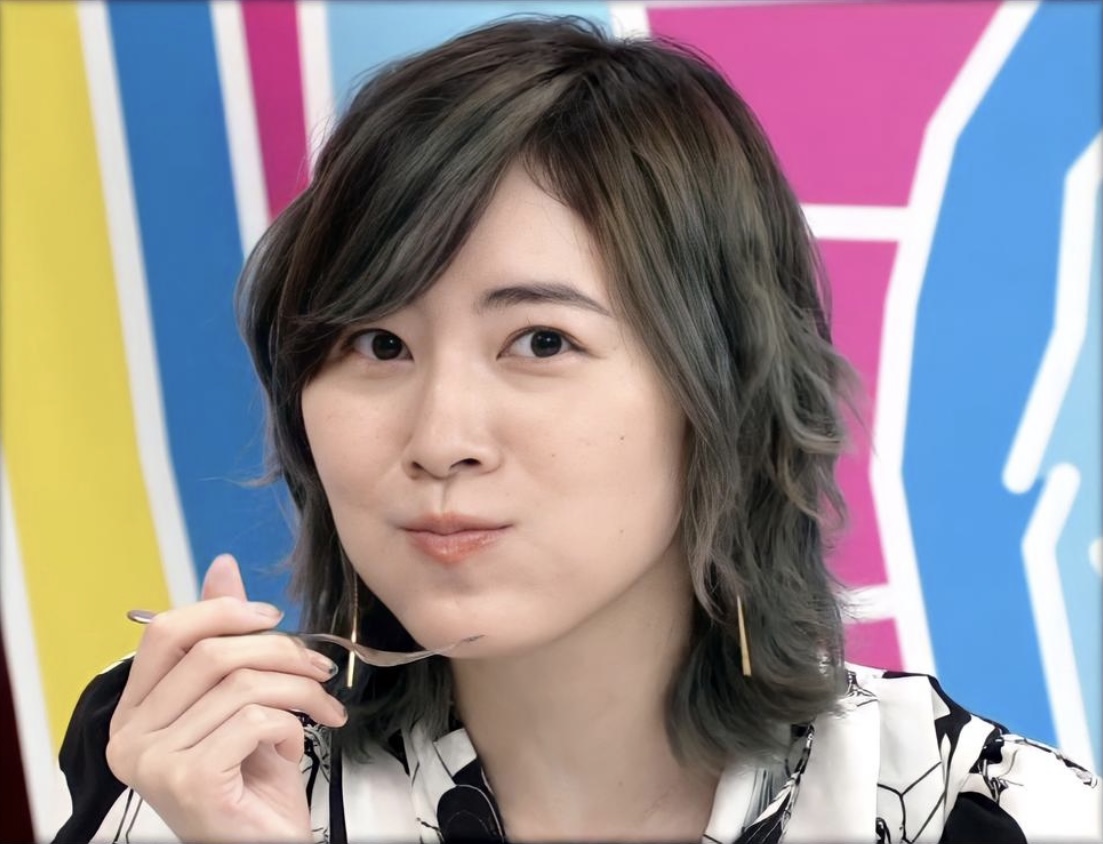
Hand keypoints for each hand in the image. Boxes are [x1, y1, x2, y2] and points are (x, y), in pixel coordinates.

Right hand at [106, 555, 347, 841]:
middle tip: (318, 667)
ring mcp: (154, 763)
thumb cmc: (253, 783)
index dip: (224, 611)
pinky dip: (291, 726)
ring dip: (300, 690)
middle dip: (281, 651)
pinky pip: (255, 720)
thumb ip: (225, 639)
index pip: (164, 632)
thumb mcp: (240, 701)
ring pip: (242, 684)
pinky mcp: (190, 781)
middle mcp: (131, 738)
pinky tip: (295, 746)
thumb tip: (223, 567)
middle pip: (211, 652)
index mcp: (134, 711)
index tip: (272, 617)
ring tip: (322, 709)